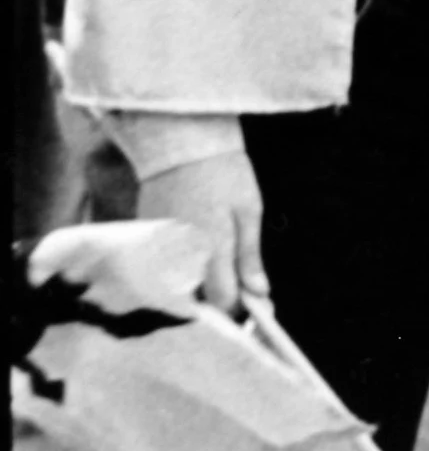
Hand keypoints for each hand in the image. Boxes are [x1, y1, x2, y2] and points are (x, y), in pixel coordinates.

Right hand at [146, 149, 267, 318]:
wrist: (181, 141)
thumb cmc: (223, 171)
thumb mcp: (248, 209)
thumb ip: (250, 255)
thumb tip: (260, 292)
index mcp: (212, 247)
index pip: (222, 299)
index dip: (239, 310)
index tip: (253, 308)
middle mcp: (181, 254)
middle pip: (197, 301)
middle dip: (218, 305)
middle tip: (239, 294)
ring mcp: (159, 249)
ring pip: (178, 289)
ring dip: (198, 291)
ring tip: (218, 275)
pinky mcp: (146, 240)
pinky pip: (163, 270)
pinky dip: (179, 273)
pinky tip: (194, 259)